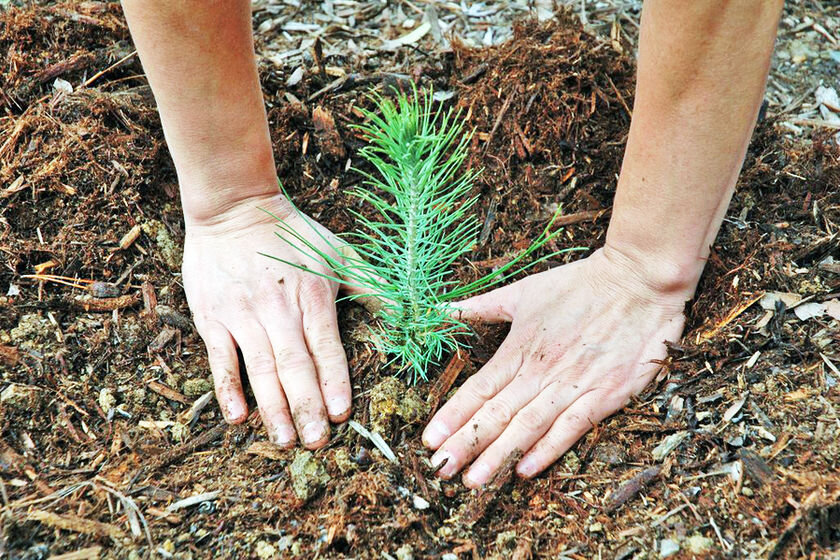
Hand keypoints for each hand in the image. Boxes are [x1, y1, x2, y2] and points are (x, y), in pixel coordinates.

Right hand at [182, 193, 350, 448]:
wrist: (234, 207)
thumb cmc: (292, 233)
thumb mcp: (338, 252)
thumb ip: (373, 285)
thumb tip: (412, 311)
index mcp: (313, 296)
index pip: (326, 346)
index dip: (334, 380)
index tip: (342, 413)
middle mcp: (278, 308)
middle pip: (295, 364)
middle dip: (307, 406)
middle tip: (317, 442)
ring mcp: (243, 314)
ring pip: (260, 368)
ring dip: (273, 406)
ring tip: (285, 440)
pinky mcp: (213, 316)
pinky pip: (220, 358)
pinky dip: (228, 388)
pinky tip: (238, 417)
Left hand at [422, 247, 687, 485]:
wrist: (638, 280)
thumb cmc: (579, 285)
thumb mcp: (524, 291)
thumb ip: (482, 307)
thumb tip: (442, 310)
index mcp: (519, 348)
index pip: (478, 389)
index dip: (452, 416)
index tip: (429, 440)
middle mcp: (540, 371)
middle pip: (496, 414)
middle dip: (466, 444)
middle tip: (440, 470)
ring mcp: (573, 385)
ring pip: (527, 427)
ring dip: (498, 456)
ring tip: (474, 481)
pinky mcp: (605, 395)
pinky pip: (571, 428)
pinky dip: (547, 450)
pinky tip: (525, 470)